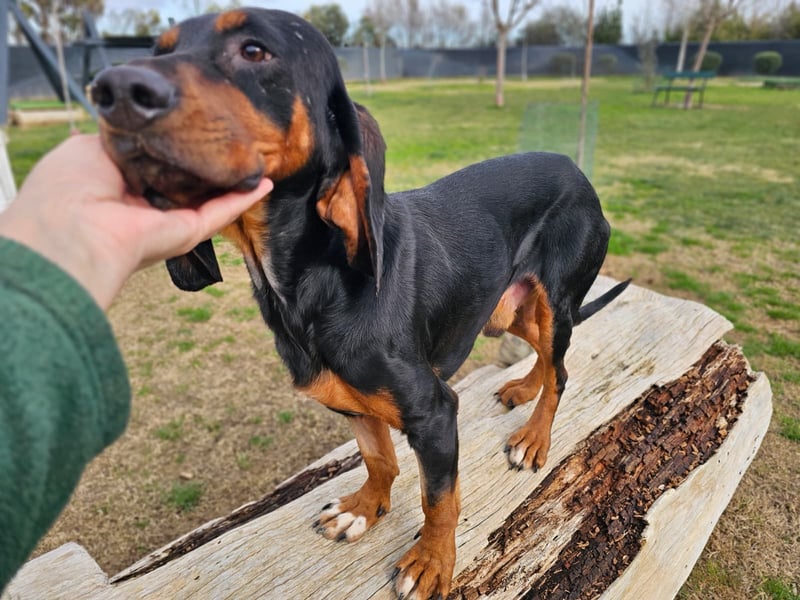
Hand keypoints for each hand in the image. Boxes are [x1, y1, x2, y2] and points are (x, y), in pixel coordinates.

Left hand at [0, 134, 272, 308]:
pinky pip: (220, 213)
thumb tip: (151, 129)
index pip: (150, 165)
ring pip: (207, 199)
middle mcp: (143, 208)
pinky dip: (243, 199)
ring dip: (231, 182)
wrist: (71, 228)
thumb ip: (123, 136)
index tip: (191, 125)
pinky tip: (264, 183)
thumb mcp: (90, 145)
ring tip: (255, 159)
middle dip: (205, 164)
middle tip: (230, 139)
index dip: (170, 145)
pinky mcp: (186, 233)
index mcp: (115, 187)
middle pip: (183, 183)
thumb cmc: (67, 186)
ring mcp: (167, 223)